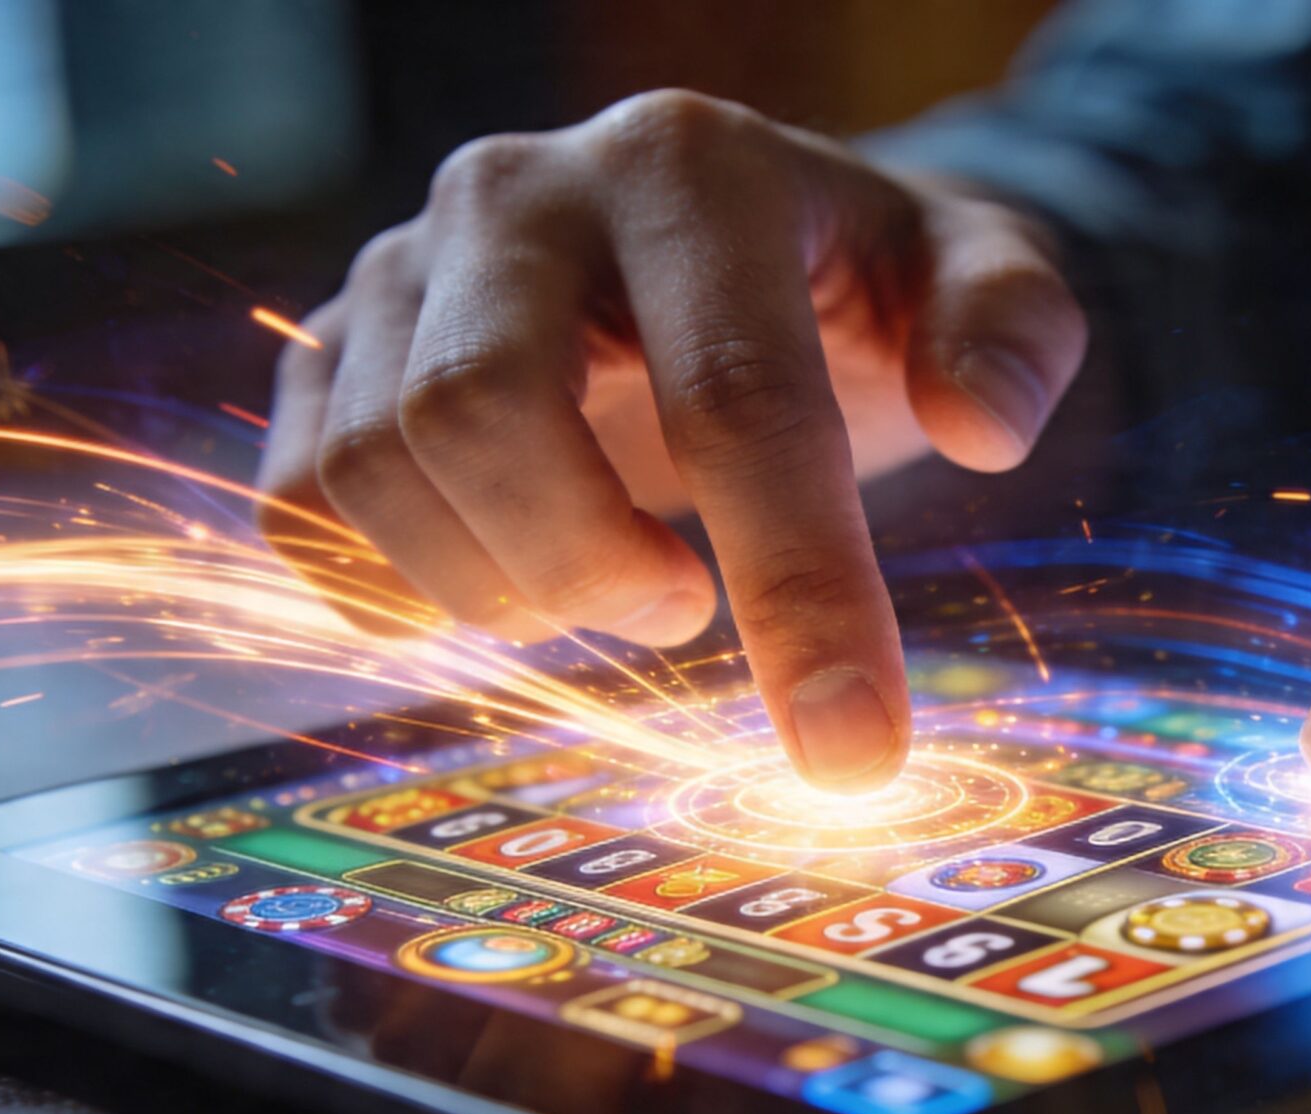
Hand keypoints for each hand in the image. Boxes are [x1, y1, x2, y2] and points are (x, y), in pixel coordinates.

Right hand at [255, 90, 1086, 789]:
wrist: (735, 237)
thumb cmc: (858, 283)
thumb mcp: (978, 275)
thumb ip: (1013, 331)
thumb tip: (983, 428)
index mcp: (689, 166)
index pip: (732, 397)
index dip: (797, 588)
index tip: (852, 749)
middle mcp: (517, 192)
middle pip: (480, 414)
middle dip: (586, 571)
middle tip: (679, 612)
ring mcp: (403, 266)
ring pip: (374, 469)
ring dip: (498, 590)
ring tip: (612, 579)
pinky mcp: (333, 346)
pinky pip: (297, 500)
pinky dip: (381, 590)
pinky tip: (497, 583)